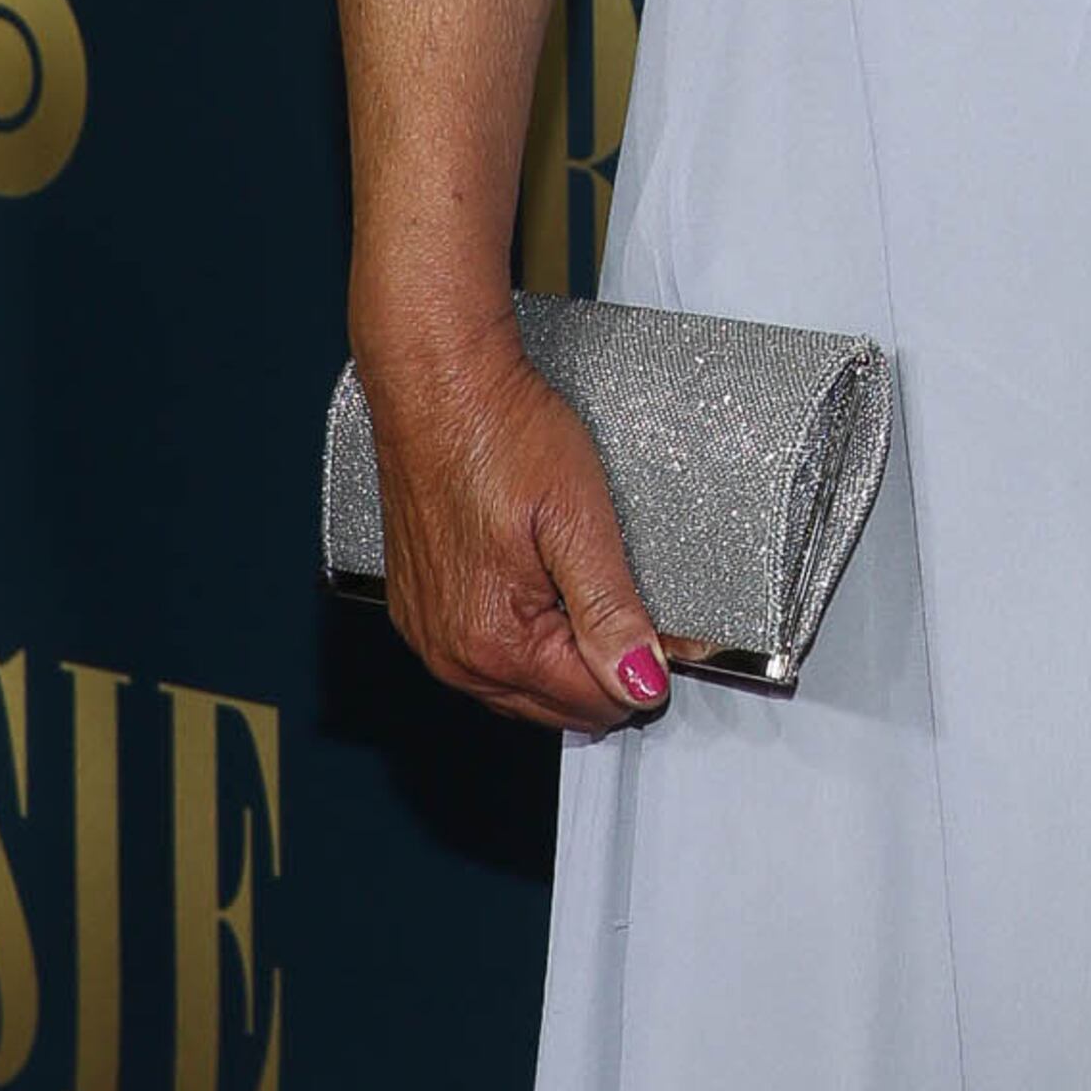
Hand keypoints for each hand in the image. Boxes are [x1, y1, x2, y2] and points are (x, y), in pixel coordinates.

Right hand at [361, 308, 677, 737]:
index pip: (594, 702)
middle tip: (637, 607)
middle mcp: (452, 654)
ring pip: (520, 689)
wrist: (437, 382)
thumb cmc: (502, 434)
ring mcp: (428, 634)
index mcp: (494, 641)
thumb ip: (610, 611)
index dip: (644, 670)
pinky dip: (523, 641)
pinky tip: (543, 593)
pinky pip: (483, 658)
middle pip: (557, 707)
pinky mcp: (418, 608)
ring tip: (589, 591)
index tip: (672, 631)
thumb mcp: (579, 519)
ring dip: (564, 659)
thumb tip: (640, 683)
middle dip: (605, 670)